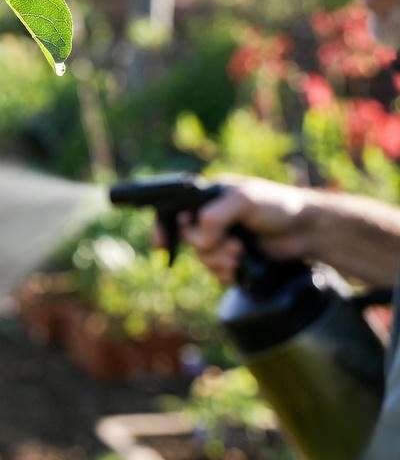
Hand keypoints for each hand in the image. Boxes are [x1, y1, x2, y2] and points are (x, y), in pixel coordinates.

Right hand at [166, 176, 313, 283]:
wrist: (308, 231)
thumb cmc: (278, 206)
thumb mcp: (243, 200)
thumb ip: (215, 216)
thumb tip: (199, 238)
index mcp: (208, 196)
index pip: (173, 209)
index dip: (163, 227)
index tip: (163, 245)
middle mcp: (211, 217)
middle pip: (188, 239)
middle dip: (208, 246)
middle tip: (233, 245)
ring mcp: (222, 238)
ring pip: (202, 257)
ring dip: (220, 260)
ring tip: (241, 255)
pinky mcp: (234, 258)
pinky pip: (216, 271)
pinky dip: (226, 272)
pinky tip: (241, 268)